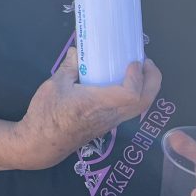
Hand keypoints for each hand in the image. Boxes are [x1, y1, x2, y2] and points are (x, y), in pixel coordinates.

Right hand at [13, 49, 160, 169]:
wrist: (42, 144)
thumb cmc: (47, 114)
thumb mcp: (54, 85)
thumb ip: (68, 66)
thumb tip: (77, 51)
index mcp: (98, 103)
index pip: (131, 94)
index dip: (137, 77)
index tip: (133, 61)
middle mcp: (110, 115)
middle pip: (144, 102)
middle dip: (153, 80)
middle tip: (147, 62)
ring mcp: (111, 122)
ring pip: (140, 108)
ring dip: (147, 88)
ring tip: (139, 70)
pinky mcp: (107, 125)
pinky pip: (130, 110)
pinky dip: (136, 95)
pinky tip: (123, 84)